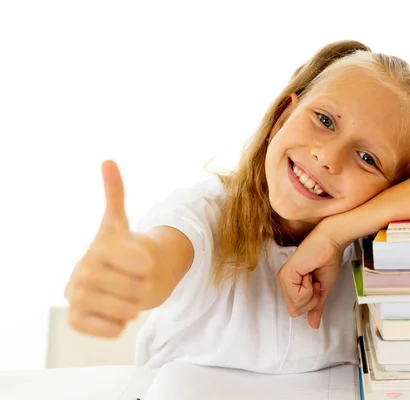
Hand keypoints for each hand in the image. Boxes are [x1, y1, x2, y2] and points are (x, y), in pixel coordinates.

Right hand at [65, 160, 156, 337]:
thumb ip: (115, 193)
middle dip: (143, 286)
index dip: (150, 265)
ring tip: (124, 293)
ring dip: (134, 305)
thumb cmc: (123, 251)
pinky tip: (113, 312)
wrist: (110, 278)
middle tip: (133, 279)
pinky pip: (111, 329)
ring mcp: (77, 296)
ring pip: (128, 310)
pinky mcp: (76, 319)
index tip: (139, 260)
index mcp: (100, 247)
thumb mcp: (121, 223)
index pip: (145, 265)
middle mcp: (83, 271)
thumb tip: (107, 161)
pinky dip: (119, 324)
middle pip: (139, 289)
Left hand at [276, 220, 346, 329]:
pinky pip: (297, 296)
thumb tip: (313, 324)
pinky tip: (309, 273)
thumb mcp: (322, 289)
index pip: (295, 311)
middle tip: (315, 281)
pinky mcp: (286, 274)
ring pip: (296, 305)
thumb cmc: (328, 259)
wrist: (332, 242)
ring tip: (312, 276)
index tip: (316, 284)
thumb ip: (316, 306)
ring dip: (311, 293)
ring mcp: (283, 278)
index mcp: (289, 284)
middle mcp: (283, 281)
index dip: (311, 302)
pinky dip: (308, 287)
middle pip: (294, 311)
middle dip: (311, 299)